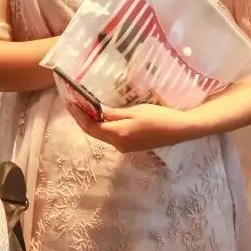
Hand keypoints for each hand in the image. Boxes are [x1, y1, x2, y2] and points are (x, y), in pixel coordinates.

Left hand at [65, 100, 199, 152]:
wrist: (180, 130)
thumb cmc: (159, 117)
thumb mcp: (134, 111)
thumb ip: (113, 114)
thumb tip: (95, 111)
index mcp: (118, 134)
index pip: (90, 127)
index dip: (78, 115)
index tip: (70, 103)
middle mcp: (118, 144)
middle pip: (94, 133)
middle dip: (82, 119)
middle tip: (73, 104)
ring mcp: (124, 147)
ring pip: (102, 135)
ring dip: (92, 123)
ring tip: (84, 108)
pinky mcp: (131, 146)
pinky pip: (111, 137)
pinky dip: (103, 127)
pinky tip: (101, 117)